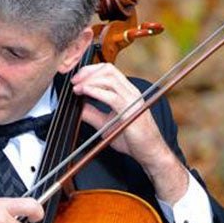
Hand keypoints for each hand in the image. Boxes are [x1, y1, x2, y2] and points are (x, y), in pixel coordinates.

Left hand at [71, 63, 188, 203]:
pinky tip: (84, 92)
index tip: (77, 79)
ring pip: (109, 78)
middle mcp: (131, 92)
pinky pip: (111, 96)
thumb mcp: (105, 124)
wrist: (149, 152)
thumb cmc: (132, 139)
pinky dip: (95, 91)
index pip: (109, 70)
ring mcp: (132, 100)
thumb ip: (92, 113)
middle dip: (88, 72)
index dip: (91, 70)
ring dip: (89, 80)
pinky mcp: (130, 111)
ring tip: (77, 88)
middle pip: (108, 70)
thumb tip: (77, 105)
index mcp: (127, 92)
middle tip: (74, 81)